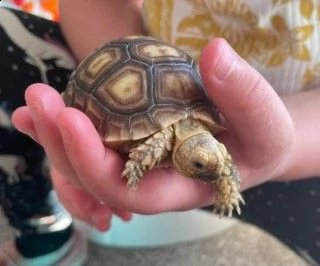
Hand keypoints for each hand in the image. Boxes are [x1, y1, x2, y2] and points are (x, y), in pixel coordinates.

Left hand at [12, 38, 293, 219]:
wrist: (251, 137)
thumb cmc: (259, 137)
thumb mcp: (264, 121)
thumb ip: (245, 93)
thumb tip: (215, 53)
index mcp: (175, 188)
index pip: (126, 190)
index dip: (94, 163)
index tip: (71, 117)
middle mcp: (148, 180)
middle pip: (94, 176)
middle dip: (61, 142)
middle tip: (40, 100)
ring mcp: (137, 161)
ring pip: (86, 161)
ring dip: (55, 134)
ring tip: (34, 105)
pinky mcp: (134, 140)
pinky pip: (96, 138)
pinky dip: (69, 124)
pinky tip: (53, 107)